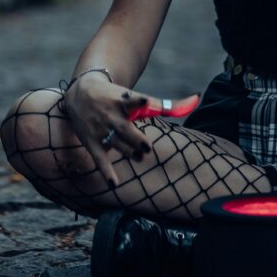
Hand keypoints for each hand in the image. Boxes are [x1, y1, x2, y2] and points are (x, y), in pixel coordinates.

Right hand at [62, 77, 198, 186]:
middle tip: (147, 147)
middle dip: (137, 139)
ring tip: (139, 156)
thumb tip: (195, 101)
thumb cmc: (116, 97)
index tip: (144, 101)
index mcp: (124, 102)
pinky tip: (115, 183)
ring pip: (118, 144)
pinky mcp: (92, 142)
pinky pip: (99, 159)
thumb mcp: (135, 97)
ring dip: (129, 152)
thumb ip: (164, 105)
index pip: (133, 101)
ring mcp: (101, 130)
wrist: (80, 93)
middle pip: (126, 129)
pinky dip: (106, 171)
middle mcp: (112, 115)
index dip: (139, 102)